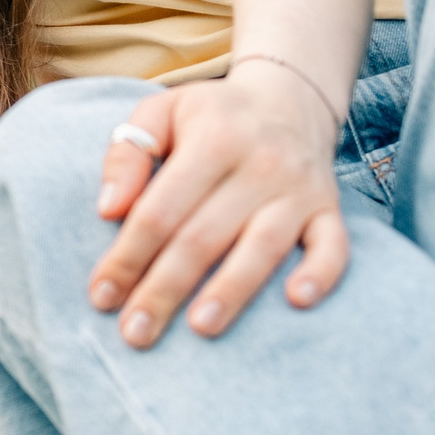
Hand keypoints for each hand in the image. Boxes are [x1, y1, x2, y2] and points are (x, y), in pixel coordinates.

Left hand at [87, 65, 347, 348]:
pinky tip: (297, 301)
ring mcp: (299, 189)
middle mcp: (259, 163)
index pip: (160, 209)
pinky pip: (334, 245)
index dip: (127, 256)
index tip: (101, 297)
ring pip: (262, 246)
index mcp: (211, 139)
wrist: (290, 100)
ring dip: (231, 291)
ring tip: (200, 329)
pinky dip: (321, 273)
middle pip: (203, 237)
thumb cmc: (210, 117)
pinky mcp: (329, 209)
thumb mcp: (159, 112)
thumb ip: (127, 152)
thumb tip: (107, 209)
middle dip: (164, 289)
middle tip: (134, 335)